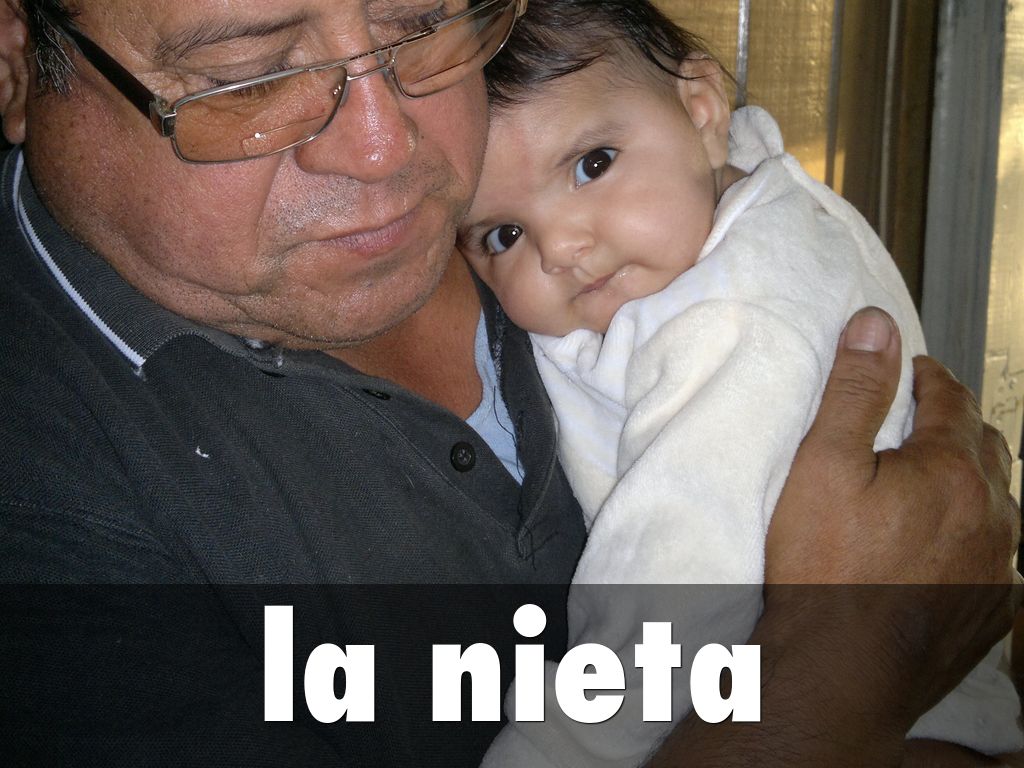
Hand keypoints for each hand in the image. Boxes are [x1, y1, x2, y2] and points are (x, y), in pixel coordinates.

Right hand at [649, 307, 1020, 766]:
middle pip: (984, 448)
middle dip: (956, 425)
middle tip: (920, 422)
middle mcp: (992, 516)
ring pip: (998, 503)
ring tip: (930, 483)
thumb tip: (875, 326)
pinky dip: (973, 536)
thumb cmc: (824, 569)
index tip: (912, 372)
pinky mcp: (990, 610)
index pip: (952, 400)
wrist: (838, 669)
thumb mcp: (823, 465)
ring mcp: (997, 568)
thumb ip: (854, 391)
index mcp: (952, 471)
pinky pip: (996, 556)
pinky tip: (941, 545)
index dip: (929, 378)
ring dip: (970, 482)